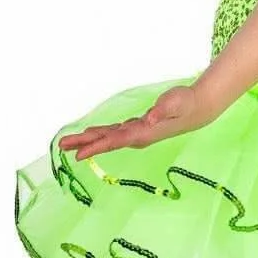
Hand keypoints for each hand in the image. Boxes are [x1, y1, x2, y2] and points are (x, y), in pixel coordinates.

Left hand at [58, 84, 214, 162]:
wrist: (197, 110)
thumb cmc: (186, 103)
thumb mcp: (174, 103)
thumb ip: (161, 111)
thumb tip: (147, 119)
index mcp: (142, 133)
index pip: (113, 141)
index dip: (95, 147)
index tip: (78, 154)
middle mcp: (136, 136)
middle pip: (105, 142)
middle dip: (83, 144)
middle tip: (61, 146)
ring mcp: (136, 133)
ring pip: (107, 138)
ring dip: (88, 140)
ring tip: (68, 143)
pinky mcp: (137, 128)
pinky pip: (113, 133)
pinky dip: (100, 134)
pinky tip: (91, 134)